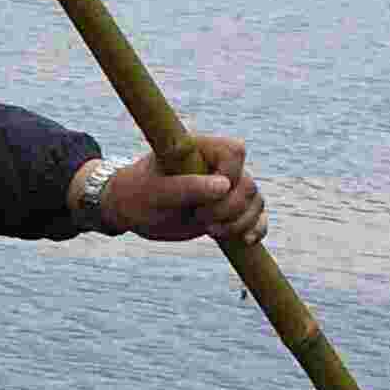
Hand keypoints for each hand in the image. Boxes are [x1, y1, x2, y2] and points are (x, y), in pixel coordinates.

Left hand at [97, 136, 268, 245]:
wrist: (132, 212)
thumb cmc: (138, 194)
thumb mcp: (156, 192)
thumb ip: (187, 187)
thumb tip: (224, 185)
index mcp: (200, 149)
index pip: (234, 151)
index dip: (229, 176)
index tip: (205, 196)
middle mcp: (217, 166)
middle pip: (247, 183)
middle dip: (229, 208)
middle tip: (200, 217)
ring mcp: (226, 188)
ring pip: (255, 201)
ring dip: (240, 222)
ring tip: (211, 230)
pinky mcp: (229, 209)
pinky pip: (257, 216)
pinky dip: (255, 228)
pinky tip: (245, 240)